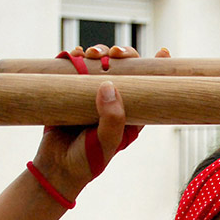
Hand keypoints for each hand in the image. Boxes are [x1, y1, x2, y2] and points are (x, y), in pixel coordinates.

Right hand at [30, 45, 169, 199]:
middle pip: (123, 68)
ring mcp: (90, 95)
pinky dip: (73, 56)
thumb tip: (109, 84)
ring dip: (97, 52)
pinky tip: (73, 54)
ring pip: (98, 64)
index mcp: (129, 113)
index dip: (157, 68)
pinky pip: (73, 68)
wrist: (55, 167)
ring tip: (91, 54)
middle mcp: (112, 101)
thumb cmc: (87, 160)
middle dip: (121, 54)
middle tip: (114, 54)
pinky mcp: (68, 92)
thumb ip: (112, 117)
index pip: (148, 87)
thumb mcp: (107, 142)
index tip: (163, 52)